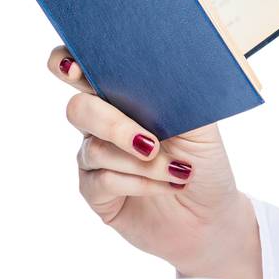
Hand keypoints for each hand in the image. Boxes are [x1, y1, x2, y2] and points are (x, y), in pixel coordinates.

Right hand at [48, 45, 250, 275]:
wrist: (211, 215)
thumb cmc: (205, 161)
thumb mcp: (201, 123)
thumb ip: (175, 95)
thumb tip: (157, 69)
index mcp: (124, 96)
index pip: (80, 70)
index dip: (67, 63)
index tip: (76, 71)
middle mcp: (102, 124)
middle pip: (78, 109)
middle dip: (113, 124)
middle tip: (150, 142)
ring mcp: (96, 159)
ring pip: (96, 149)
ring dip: (142, 163)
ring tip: (178, 170)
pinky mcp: (96, 193)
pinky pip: (102, 181)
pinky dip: (139, 183)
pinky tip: (166, 186)